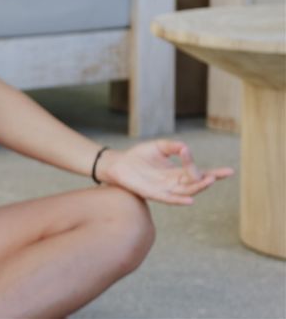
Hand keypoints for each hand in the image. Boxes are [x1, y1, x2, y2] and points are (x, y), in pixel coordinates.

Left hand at [99, 140, 233, 204]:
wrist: (118, 163)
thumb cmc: (139, 156)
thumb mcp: (159, 147)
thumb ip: (173, 147)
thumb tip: (185, 148)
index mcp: (178, 173)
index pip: (201, 174)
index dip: (216, 174)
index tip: (229, 171)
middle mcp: (175, 183)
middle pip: (196, 184)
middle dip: (207, 180)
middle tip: (216, 176)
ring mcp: (165, 190)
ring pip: (186, 192)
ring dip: (197, 188)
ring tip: (208, 181)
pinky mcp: (153, 194)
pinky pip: (169, 199)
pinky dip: (180, 200)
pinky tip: (190, 200)